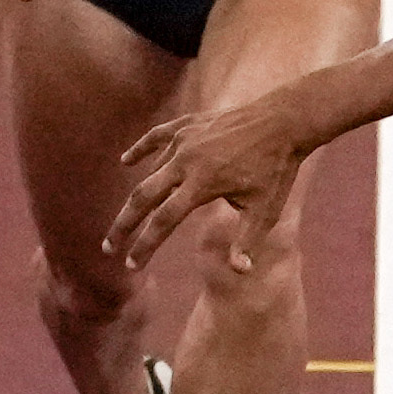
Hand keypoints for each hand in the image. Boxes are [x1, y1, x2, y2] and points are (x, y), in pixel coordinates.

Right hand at [105, 106, 302, 277]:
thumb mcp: (265, 210)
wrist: (284, 121)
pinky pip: (156, 137)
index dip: (144, 246)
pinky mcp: (188, 124)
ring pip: (151, 171)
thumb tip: (240, 272)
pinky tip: (126, 162)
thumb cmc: (277, 169)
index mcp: (202, 185)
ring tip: (129, 218)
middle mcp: (186, 161)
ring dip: (139, 196)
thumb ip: (247, 241)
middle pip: (142, 197)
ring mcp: (184, 140)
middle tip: (108, 248)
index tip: (130, 265)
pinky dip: (140, 150)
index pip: (163, 222)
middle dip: (123, 225)